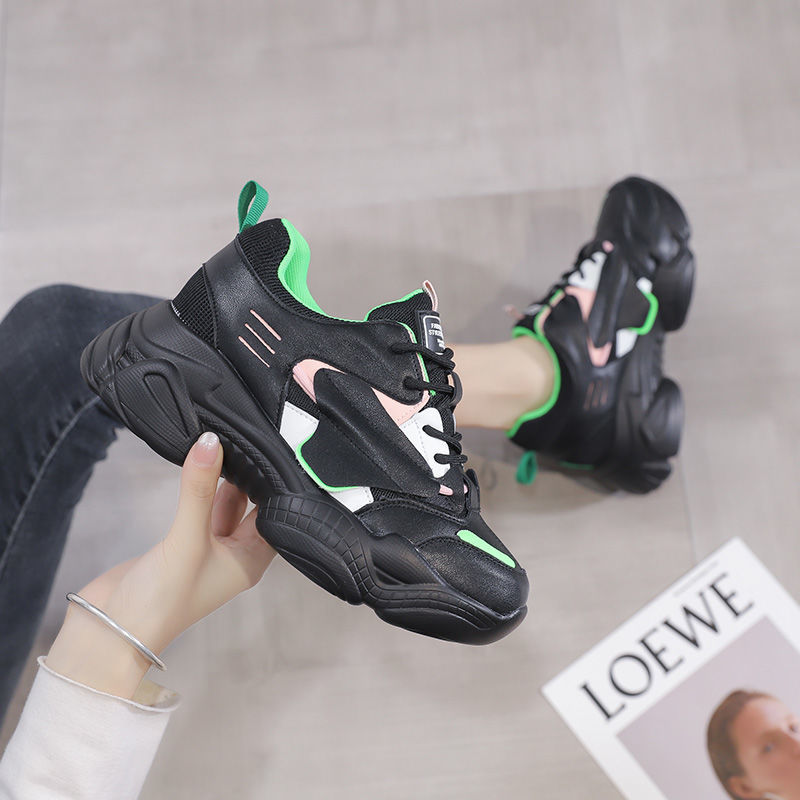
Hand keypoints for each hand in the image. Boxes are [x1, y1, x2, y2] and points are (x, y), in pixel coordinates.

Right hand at [45, 432, 275, 698]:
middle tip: (250, 438)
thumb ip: (199, 489)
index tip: (276, 451)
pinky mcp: (184, 544)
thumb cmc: (162, 599)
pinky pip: (201, 509)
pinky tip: (203, 464)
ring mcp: (209, 550)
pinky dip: (202, 490)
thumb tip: (211, 441)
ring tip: (230, 442)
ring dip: (225, 480)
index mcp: (251, 561)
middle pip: (252, 507)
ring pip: (225, 506)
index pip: (276, 516)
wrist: (112, 629)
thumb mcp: (187, 538)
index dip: (277, 487)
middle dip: (251, 478)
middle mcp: (235, 555)